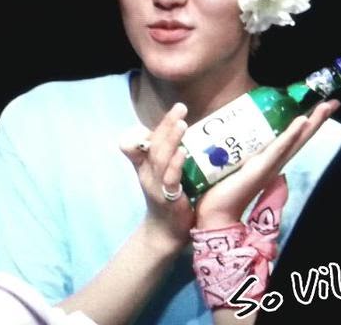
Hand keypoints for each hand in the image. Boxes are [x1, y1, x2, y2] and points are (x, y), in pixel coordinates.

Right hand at [120, 103, 193, 248]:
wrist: (165, 232)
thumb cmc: (169, 200)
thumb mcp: (166, 174)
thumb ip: (172, 156)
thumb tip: (193, 137)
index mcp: (148, 165)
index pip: (152, 138)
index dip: (163, 124)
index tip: (177, 109)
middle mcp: (149, 172)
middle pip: (155, 143)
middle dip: (168, 124)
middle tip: (181, 108)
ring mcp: (156, 185)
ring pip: (161, 158)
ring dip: (171, 139)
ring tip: (182, 124)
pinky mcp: (167, 198)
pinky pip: (169, 178)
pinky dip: (175, 164)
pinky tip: (183, 152)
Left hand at [195, 100, 339, 228]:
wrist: (216, 213)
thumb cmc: (222, 189)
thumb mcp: (235, 163)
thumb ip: (241, 152)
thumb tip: (240, 134)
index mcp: (270, 161)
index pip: (293, 139)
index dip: (308, 123)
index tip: (323, 106)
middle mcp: (274, 163)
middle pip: (300, 138)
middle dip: (317, 120)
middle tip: (334, 102)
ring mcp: (269, 165)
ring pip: (295, 141)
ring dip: (311, 123)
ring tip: (325, 107)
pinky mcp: (260, 168)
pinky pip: (278, 149)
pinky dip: (291, 136)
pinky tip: (301, 122)